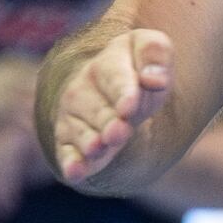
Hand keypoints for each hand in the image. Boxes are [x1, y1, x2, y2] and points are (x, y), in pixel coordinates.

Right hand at [51, 28, 173, 186]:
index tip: (129, 108)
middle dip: (108, 123)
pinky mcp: (69, 142)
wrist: (120, 89)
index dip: (123, 94)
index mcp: (107, 64)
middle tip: (118, 133)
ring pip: (81, 133)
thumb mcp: (153, 50)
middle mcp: (82, 90)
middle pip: (98, 111)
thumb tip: (154, 79)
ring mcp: (73, 117)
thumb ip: (155, 55)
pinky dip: (70, 163)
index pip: (116, 78)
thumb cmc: (140, 69)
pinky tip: (75, 172)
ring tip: (98, 148)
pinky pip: (66, 153)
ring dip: (89, 143)